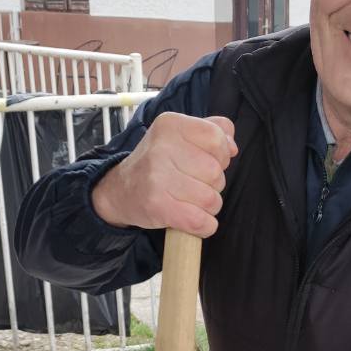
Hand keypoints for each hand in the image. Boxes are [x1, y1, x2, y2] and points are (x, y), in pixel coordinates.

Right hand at [92, 113, 236, 237]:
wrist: (119, 191)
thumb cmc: (157, 164)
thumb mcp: (179, 137)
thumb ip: (211, 131)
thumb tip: (232, 146)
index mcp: (171, 125)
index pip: (217, 138)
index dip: (221, 156)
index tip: (207, 162)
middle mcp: (162, 147)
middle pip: (216, 173)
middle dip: (213, 185)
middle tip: (194, 185)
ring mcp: (157, 177)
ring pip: (211, 199)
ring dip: (208, 207)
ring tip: (190, 202)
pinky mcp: (157, 205)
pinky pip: (200, 221)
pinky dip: (204, 226)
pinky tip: (194, 220)